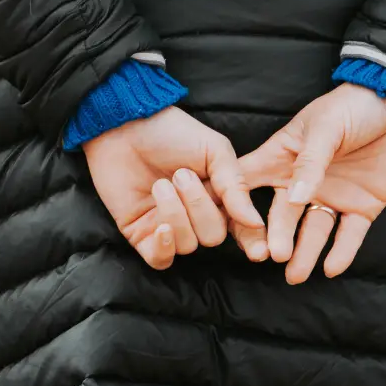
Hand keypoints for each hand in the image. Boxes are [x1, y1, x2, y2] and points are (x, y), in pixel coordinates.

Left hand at [83, 107, 266, 269]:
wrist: (125, 125)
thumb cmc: (171, 132)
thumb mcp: (215, 150)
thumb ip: (235, 186)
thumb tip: (254, 223)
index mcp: (219, 196)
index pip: (241, 229)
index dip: (252, 242)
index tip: (260, 252)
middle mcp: (196, 216)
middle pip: (213, 237)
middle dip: (199, 207)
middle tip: (181, 175)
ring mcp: (168, 226)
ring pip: (188, 245)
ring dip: (176, 213)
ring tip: (161, 184)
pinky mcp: (141, 234)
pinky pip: (161, 260)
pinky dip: (165, 247)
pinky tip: (161, 227)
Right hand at [238, 83, 385, 283]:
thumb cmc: (354, 105)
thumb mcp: (326, 126)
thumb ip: (310, 163)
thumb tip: (293, 198)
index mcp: (283, 157)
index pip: (248, 183)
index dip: (235, 204)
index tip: (226, 223)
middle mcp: (302, 182)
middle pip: (279, 215)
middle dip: (273, 237)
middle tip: (269, 256)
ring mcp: (331, 196)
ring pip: (312, 230)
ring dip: (303, 252)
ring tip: (295, 274)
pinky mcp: (361, 207)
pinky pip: (349, 234)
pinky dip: (341, 252)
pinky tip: (331, 268)